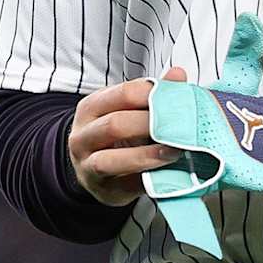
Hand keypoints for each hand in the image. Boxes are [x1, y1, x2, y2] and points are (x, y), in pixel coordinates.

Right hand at [68, 66, 187, 204]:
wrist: (93, 171)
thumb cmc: (115, 137)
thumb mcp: (127, 111)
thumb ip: (152, 94)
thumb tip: (178, 74)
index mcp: (91, 108)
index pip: (122, 94)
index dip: (152, 95)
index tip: (177, 98)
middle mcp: (82, 135)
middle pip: (114, 124)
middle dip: (150, 125)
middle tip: (180, 126)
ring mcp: (87, 164)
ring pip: (110, 159)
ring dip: (147, 155)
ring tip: (174, 152)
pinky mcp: (102, 189)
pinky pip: (123, 185)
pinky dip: (146, 179)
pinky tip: (166, 174)